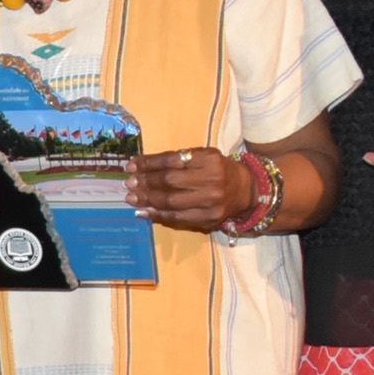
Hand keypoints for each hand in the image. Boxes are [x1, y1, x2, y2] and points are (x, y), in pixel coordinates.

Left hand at [131, 146, 255, 230]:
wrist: (244, 189)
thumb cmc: (217, 169)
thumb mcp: (202, 155)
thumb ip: (177, 159)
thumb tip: (140, 167)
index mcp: (209, 159)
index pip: (172, 160)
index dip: (149, 163)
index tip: (131, 165)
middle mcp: (212, 180)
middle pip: (170, 181)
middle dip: (146, 182)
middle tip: (129, 183)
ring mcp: (211, 202)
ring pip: (172, 201)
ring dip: (148, 200)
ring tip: (132, 197)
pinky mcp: (209, 218)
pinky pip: (178, 218)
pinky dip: (158, 215)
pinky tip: (144, 211)